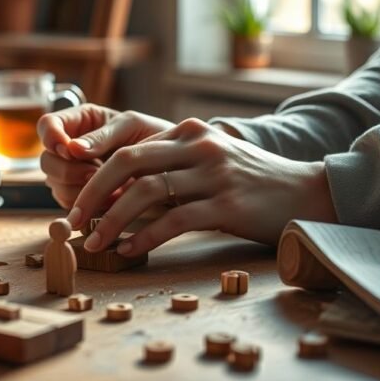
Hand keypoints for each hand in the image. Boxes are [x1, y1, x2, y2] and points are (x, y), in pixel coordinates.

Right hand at [37, 105, 174, 208]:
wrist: (175, 169)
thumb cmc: (155, 137)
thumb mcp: (131, 126)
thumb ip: (102, 135)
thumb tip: (71, 148)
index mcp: (79, 122)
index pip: (47, 126)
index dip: (51, 138)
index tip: (68, 149)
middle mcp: (70, 149)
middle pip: (46, 160)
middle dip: (68, 170)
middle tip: (94, 174)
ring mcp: (73, 175)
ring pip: (55, 185)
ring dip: (79, 190)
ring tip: (111, 190)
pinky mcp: (83, 198)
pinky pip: (71, 205)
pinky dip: (88, 206)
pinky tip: (112, 202)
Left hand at [69, 118, 336, 254]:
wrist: (308, 193)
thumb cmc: (252, 182)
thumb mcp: (210, 159)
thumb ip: (172, 163)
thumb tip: (119, 189)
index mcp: (189, 131)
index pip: (128, 147)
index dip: (95, 175)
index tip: (76, 201)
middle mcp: (199, 145)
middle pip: (127, 162)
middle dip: (91, 194)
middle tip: (72, 222)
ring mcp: (214, 173)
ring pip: (145, 193)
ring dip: (111, 221)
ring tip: (94, 243)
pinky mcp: (227, 205)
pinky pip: (174, 221)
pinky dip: (145, 237)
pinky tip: (129, 250)